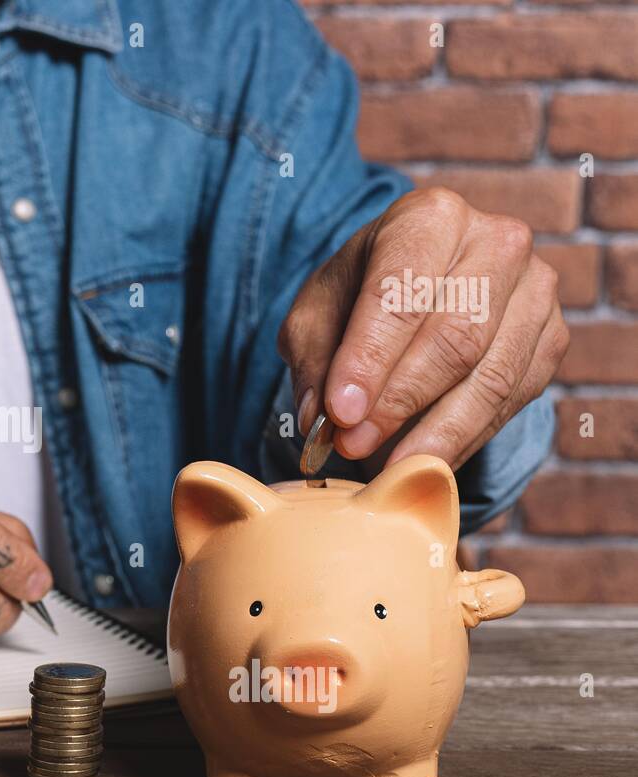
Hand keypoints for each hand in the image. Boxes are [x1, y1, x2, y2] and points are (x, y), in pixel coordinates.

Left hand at [278, 187, 568, 469]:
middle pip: (454, 336)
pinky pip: (514, 399)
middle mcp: (496, 241)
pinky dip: (466, 439)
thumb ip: (313, 359)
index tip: (340, 413)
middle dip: (399, 402)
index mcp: (429, 217)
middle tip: (353, 445)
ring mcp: (536, 289)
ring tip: (389, 469)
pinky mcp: (552, 337)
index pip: (400, 294)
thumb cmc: (360, 296)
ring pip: (492, 375)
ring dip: (436, 432)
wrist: (418, 288)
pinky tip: (427, 463)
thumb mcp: (317, 314)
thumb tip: (320, 418)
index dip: (369, 360)